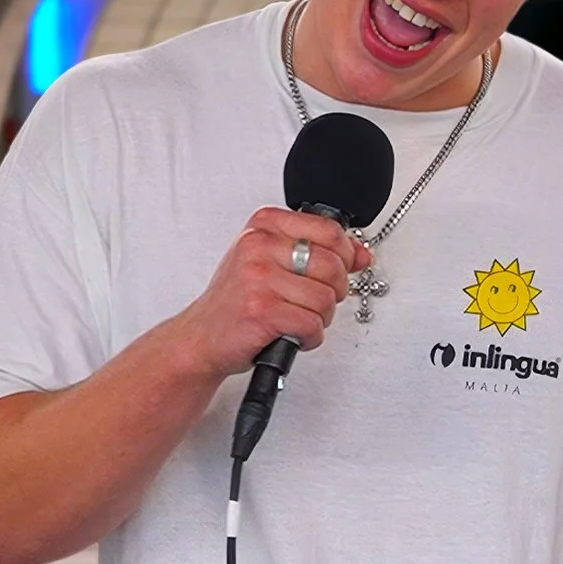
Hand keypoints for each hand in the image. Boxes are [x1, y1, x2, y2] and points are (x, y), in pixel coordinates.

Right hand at [171, 208, 372, 377]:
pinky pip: (312, 324)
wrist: (201, 336)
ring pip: (326, 298)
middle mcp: (258, 246)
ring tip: (295, 319)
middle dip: (334, 292)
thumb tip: (361, 255)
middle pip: (333, 265)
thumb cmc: (238, 300)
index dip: (345, 255)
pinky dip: (309, 337)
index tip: (338, 270)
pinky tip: (290, 334)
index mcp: (264, 226)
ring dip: (319, 319)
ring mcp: (259, 278)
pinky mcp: (262, 310)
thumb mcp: (275, 263)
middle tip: (312, 302)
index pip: (329, 230)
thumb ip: (319, 252)